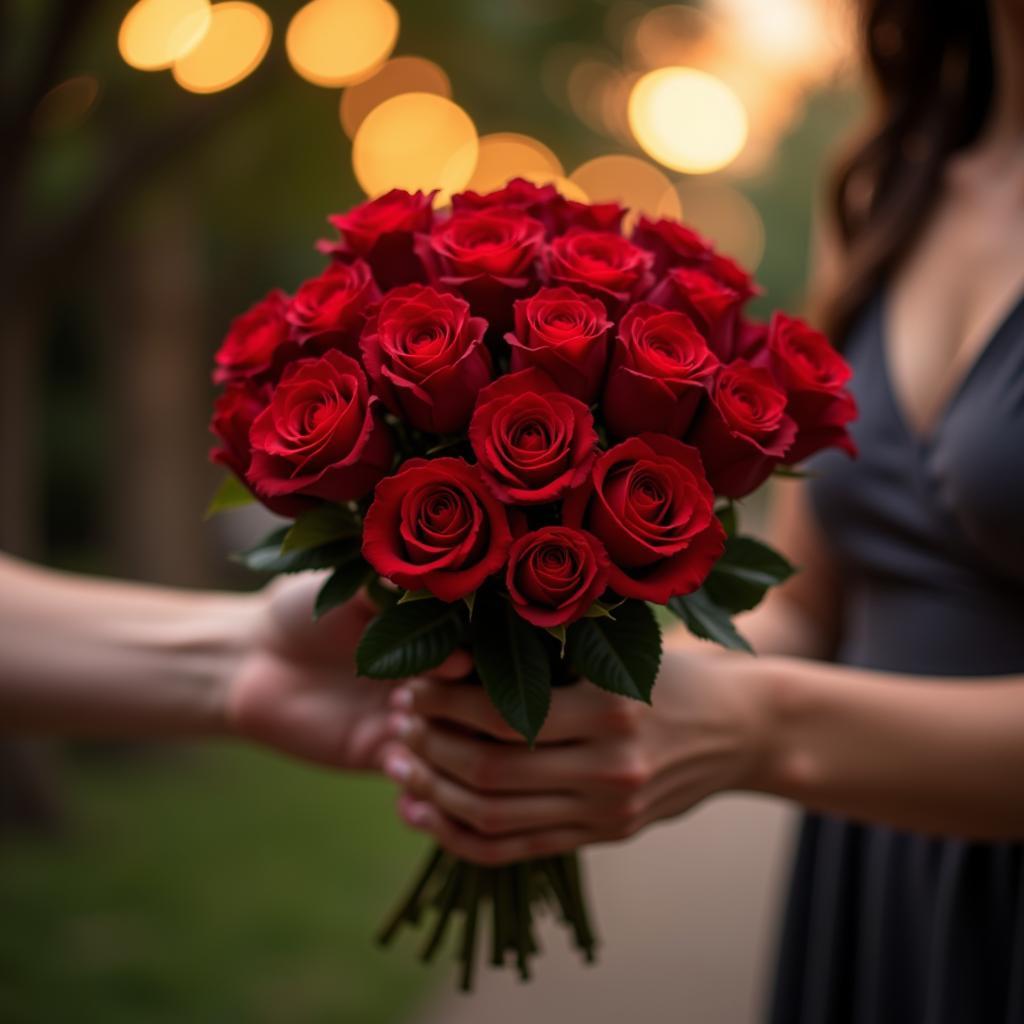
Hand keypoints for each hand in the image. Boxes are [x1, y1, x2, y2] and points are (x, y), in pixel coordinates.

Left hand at [224, 573, 470, 771]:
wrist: (250, 659)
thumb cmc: (301, 609)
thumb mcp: (346, 586)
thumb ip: (388, 588)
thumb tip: (428, 586)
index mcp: (434, 634)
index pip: (478, 654)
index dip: (472, 662)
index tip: (459, 663)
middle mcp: (435, 679)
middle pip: (478, 703)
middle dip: (457, 704)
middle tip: (417, 692)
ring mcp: (414, 719)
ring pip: (458, 746)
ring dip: (439, 740)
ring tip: (395, 718)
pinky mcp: (384, 755)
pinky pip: (422, 777)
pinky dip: (420, 774)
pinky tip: (393, 756)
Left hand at [381, 640, 770, 862]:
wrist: (741, 731)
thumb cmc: (675, 673)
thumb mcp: (622, 647)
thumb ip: (553, 649)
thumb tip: (460, 637)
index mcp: (612, 708)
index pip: (505, 714)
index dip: (445, 703)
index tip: (411, 684)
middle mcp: (611, 768)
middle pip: (491, 770)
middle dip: (429, 746)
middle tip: (393, 722)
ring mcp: (608, 812)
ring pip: (495, 816)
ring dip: (434, 794)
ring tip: (396, 769)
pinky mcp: (604, 837)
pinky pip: (517, 849)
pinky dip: (463, 840)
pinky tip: (427, 817)